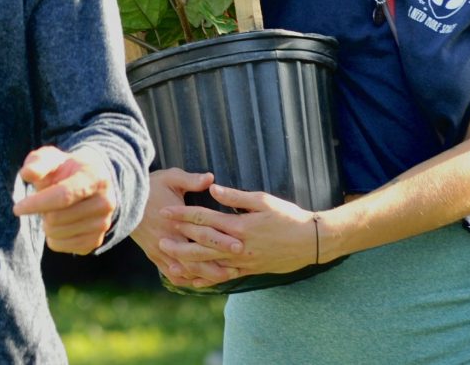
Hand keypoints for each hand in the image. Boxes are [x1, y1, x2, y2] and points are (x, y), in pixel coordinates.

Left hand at [12, 145, 116, 254]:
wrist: (89, 182)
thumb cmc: (65, 168)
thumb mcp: (51, 158)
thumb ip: (37, 163)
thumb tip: (27, 174)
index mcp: (95, 177)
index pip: (64, 196)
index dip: (37, 203)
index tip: (17, 208)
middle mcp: (105, 202)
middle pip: (56, 218)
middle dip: (41, 211)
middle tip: (45, 201)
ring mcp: (103, 224)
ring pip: (56, 234)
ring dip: (46, 223)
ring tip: (55, 209)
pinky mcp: (95, 240)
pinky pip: (60, 246)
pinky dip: (52, 236)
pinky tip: (61, 222)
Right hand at [128, 168, 240, 286]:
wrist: (124, 199)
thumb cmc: (150, 186)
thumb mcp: (171, 178)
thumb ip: (191, 179)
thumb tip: (211, 178)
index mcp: (176, 221)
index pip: (203, 234)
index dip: (222, 241)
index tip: (240, 245)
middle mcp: (169, 239)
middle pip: (196, 259)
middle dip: (218, 266)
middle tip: (238, 268)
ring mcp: (161, 251)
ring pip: (186, 272)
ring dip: (205, 276)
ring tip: (224, 278)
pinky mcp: (155, 256)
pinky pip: (172, 275)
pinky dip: (187, 280)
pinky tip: (200, 281)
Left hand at [159, 184, 321, 286]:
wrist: (310, 242)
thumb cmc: (288, 216)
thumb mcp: (263, 200)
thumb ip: (236, 197)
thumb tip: (213, 188)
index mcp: (240, 225)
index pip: (205, 218)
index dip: (184, 214)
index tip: (166, 210)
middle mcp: (238, 245)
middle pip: (202, 243)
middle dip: (179, 240)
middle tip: (159, 237)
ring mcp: (243, 261)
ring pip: (210, 264)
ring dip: (188, 263)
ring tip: (169, 260)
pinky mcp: (249, 271)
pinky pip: (224, 277)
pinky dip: (207, 279)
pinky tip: (193, 281)